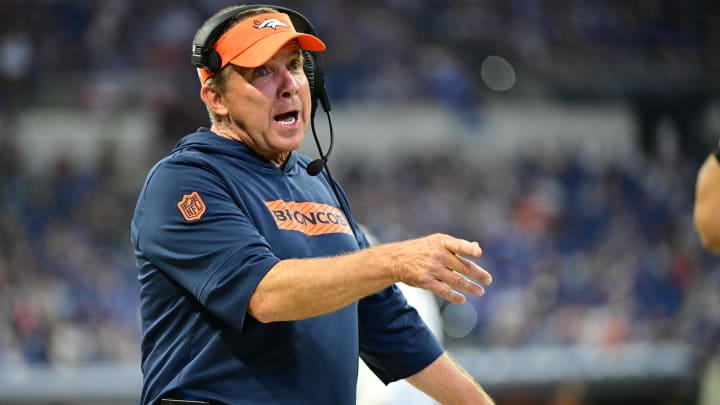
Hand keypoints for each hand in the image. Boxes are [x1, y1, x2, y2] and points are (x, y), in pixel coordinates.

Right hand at [377, 233, 491, 303]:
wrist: (397, 259)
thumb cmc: (421, 249)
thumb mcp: (437, 242)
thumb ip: (457, 245)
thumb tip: (477, 246)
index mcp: (442, 242)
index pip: (458, 245)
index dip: (468, 249)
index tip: (479, 252)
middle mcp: (437, 255)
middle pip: (462, 266)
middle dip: (477, 274)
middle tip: (488, 280)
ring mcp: (432, 268)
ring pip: (456, 280)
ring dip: (470, 287)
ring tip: (480, 291)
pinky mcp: (426, 281)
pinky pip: (443, 290)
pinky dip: (454, 296)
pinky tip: (463, 299)